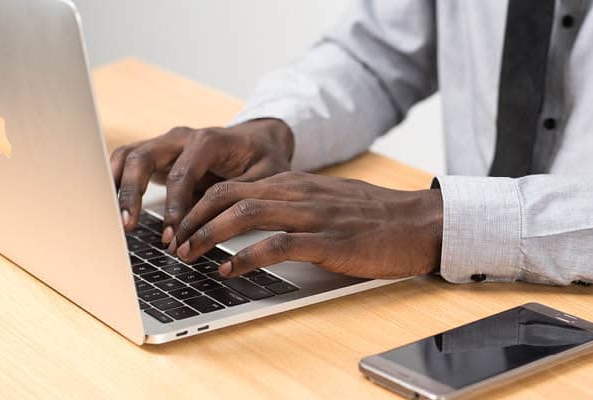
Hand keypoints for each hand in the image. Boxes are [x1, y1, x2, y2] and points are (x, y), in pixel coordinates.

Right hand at [110, 119, 293, 243]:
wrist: (258, 140)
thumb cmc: (263, 159)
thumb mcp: (264, 177)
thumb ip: (240, 196)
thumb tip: (218, 226)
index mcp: (208, 140)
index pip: (181, 174)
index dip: (174, 207)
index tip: (171, 235)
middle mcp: (181, 138)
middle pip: (143, 158)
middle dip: (132, 193)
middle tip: (127, 225)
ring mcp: (165, 143)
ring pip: (128, 157)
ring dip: (117, 187)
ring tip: (112, 220)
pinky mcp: (156, 155)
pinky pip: (126, 163)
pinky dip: (114, 182)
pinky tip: (109, 208)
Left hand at [170, 172, 442, 278]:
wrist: (420, 222)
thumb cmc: (376, 218)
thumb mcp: (328, 201)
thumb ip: (294, 204)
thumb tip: (258, 216)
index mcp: (296, 184)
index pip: (232, 185)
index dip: (197, 205)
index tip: (179, 227)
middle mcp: (299, 193)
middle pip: (228, 194)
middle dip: (191, 218)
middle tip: (173, 243)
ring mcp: (313, 216)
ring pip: (245, 213)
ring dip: (208, 234)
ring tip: (188, 254)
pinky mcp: (328, 242)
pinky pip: (277, 244)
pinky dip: (246, 256)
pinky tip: (228, 269)